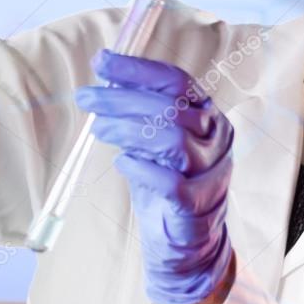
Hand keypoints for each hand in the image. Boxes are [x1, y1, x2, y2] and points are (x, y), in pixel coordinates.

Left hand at [73, 48, 235, 303]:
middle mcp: (216, 138)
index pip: (176, 81)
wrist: (187, 242)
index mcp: (207, 115)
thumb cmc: (166, 184)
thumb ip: (138, 113)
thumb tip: (104, 79)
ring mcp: (212, 171)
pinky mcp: (200, 205)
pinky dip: (142, 169)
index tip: (101, 61)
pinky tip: (122, 163)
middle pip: (171, 108)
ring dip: (128, 130)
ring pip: (173, 139)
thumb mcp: (151, 141)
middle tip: (86, 99)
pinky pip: (172, 183)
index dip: (138, 69)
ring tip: (99, 130)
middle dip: (121, 99)